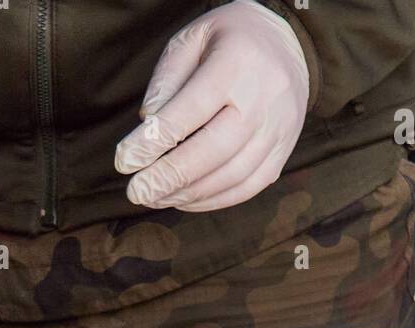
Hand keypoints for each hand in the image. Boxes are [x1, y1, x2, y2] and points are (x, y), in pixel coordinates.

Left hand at [115, 0, 307, 212]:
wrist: (290, 45)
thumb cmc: (230, 42)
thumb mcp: (193, 39)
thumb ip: (167, 79)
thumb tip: (147, 127)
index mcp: (238, 63)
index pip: (190, 110)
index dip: (155, 141)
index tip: (124, 161)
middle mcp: (264, 99)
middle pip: (213, 150)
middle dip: (170, 176)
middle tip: (137, 193)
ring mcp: (279, 130)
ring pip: (231, 176)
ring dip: (188, 194)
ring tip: (154, 197)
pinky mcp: (284, 152)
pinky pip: (247, 188)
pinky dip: (212, 201)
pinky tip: (184, 199)